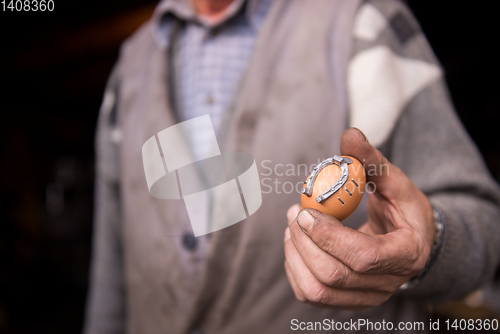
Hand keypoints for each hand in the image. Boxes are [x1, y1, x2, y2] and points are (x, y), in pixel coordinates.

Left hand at [283, 128, 434, 309]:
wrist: (410, 242)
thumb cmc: (402, 209)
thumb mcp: (394, 181)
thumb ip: (371, 160)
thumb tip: (349, 134)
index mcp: (405, 254)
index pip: (364, 257)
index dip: (330, 236)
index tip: (306, 211)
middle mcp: (386, 284)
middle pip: (333, 275)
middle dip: (304, 242)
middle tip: (293, 213)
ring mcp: (365, 298)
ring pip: (317, 291)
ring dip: (295, 255)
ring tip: (291, 225)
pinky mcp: (346, 301)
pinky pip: (310, 295)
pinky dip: (294, 268)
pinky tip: (296, 244)